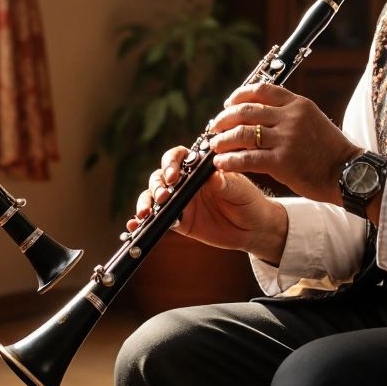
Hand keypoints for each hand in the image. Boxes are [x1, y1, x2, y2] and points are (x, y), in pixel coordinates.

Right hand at [129, 146, 288, 264]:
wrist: (253, 228)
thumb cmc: (249, 202)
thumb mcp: (241, 191)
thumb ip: (227, 183)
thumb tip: (213, 176)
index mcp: (199, 168)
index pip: (178, 157)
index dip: (171, 163)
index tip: (174, 176)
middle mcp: (186, 182)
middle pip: (161, 176)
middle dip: (157, 185)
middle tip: (163, 197)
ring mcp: (180, 201)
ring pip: (153, 196)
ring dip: (146, 202)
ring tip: (145, 213)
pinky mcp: (178, 221)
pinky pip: (156, 219)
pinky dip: (142, 221)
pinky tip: (133, 225)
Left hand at [207, 83, 362, 203]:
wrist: (348, 173)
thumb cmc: (328, 150)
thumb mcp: (312, 120)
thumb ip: (288, 114)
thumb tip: (258, 113)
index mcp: (297, 104)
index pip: (261, 90)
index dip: (238, 96)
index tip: (227, 104)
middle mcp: (290, 117)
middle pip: (245, 110)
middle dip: (224, 119)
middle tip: (214, 127)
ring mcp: (286, 139)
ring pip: (242, 133)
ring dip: (222, 140)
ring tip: (215, 147)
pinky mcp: (282, 162)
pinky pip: (247, 158)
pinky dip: (229, 161)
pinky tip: (221, 164)